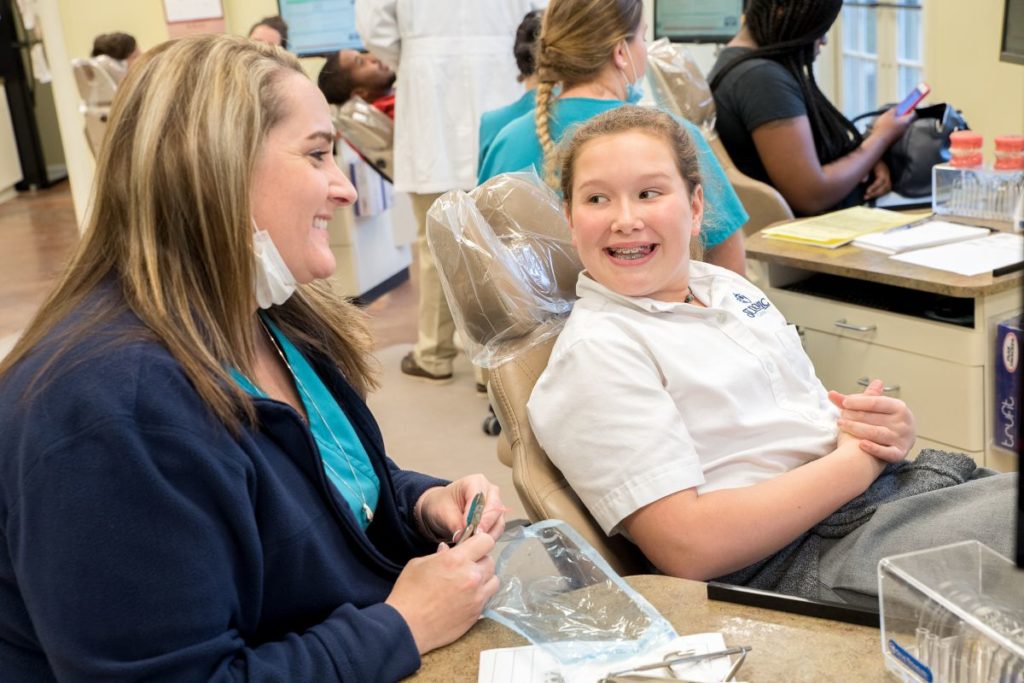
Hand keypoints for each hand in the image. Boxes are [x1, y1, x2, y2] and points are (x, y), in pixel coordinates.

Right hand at [386, 533, 498, 653]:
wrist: (407, 627)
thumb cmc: (408, 594)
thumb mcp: (418, 565)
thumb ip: (438, 555)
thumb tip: (446, 550)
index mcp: (457, 559)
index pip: (485, 541)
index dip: (480, 541)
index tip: (473, 546)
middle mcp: (472, 576)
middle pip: (490, 561)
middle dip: (480, 560)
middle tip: (465, 566)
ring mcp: (477, 596)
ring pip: (494, 580)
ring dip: (484, 578)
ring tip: (469, 583)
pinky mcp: (477, 613)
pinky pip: (487, 597)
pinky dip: (481, 594)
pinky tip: (466, 597)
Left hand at [414, 475, 506, 543]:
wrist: (441, 508)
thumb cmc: (442, 504)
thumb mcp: (442, 512)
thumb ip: (454, 523)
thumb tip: (463, 535)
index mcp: (475, 482)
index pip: (481, 499)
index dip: (477, 516)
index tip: (471, 530)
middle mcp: (489, 491)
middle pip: (495, 510)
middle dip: (484, 527)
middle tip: (473, 539)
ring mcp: (495, 504)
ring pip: (498, 522)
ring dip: (488, 534)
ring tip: (474, 543)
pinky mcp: (496, 517)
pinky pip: (497, 529)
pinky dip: (488, 537)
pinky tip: (478, 543)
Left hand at [829, 379, 915, 462]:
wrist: (895, 440)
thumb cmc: (882, 420)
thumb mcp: (874, 408)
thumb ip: (855, 400)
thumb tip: (831, 393)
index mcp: (898, 407)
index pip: (876, 402)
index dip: (858, 402)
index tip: (844, 402)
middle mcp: (902, 423)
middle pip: (873, 417)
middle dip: (854, 416)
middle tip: (840, 416)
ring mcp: (901, 438)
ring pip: (876, 433)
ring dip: (857, 429)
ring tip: (841, 425)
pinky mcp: (899, 453)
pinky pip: (887, 452)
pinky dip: (874, 448)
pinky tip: (861, 444)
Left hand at [863, 160, 891, 198]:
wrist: (875, 159)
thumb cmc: (870, 162)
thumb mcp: (867, 165)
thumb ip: (865, 172)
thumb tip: (863, 181)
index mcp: (882, 169)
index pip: (880, 180)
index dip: (874, 187)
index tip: (867, 191)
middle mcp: (887, 174)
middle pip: (885, 186)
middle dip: (876, 193)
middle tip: (866, 196)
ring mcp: (888, 177)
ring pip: (887, 188)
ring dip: (878, 194)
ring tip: (868, 197)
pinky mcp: (887, 180)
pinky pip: (886, 189)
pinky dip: (880, 193)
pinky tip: (873, 195)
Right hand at [869, 108, 913, 145]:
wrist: (879, 142)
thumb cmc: (884, 128)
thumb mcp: (888, 114)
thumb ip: (893, 110)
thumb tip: (896, 109)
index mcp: (906, 121)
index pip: (914, 113)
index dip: (910, 108)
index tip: (906, 106)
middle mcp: (906, 128)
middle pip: (907, 119)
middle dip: (901, 115)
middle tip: (894, 113)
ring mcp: (901, 134)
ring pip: (900, 125)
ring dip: (895, 122)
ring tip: (887, 120)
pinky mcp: (895, 138)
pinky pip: (896, 130)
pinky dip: (892, 128)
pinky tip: (884, 128)